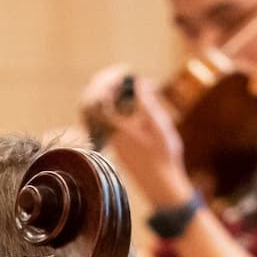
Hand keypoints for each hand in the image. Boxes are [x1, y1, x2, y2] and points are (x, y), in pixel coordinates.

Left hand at [78, 65, 192, 209]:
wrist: (161, 185)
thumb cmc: (164, 156)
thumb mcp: (160, 126)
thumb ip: (147, 103)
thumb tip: (137, 83)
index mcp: (116, 126)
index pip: (100, 94)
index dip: (111, 77)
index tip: (126, 71)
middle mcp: (107, 132)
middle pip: (92, 100)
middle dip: (107, 82)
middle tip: (125, 75)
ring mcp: (108, 139)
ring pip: (95, 110)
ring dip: (107, 94)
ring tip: (126, 87)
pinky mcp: (112, 144)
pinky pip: (100, 120)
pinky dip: (109, 107)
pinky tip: (125, 104)